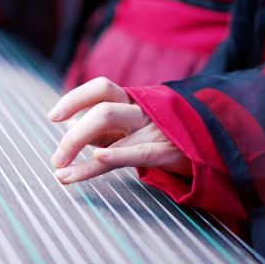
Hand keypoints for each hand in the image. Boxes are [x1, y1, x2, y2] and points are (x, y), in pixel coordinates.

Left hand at [48, 77, 190, 183]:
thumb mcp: (131, 128)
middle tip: (56, 159)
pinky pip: (138, 152)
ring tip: (62, 174)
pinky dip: (115, 155)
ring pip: (115, 134)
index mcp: (133, 101)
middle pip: (102, 112)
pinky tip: (96, 159)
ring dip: (83, 158)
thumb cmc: (163, 136)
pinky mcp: (169, 151)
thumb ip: (103, 130)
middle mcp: (142, 111)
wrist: (212, 148)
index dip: (74, 98)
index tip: (52, 117)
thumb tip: (69, 131)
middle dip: (74, 136)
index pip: (101, 88)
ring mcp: (156, 129)